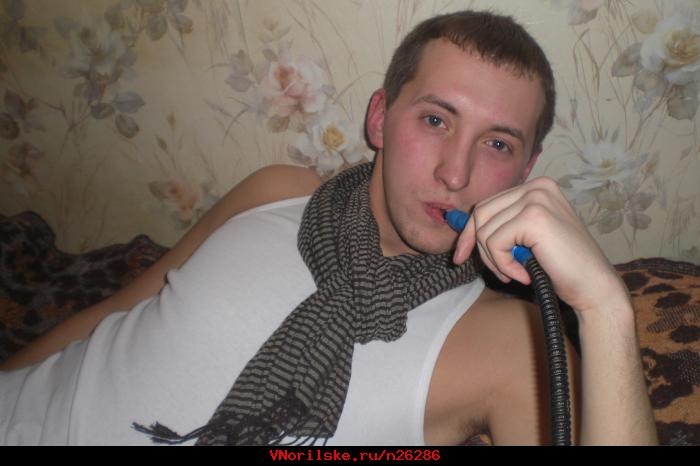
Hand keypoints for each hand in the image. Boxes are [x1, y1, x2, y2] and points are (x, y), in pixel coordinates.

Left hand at [452, 177, 627, 314]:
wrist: (593, 286)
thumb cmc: (560, 266)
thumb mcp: (525, 238)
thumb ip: (501, 225)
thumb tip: (457, 222)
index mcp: (536, 187)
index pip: (487, 205)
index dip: (471, 233)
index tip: (461, 255)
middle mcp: (537, 186)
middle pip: (481, 214)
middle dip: (480, 247)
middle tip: (498, 272)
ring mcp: (537, 199)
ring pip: (485, 230)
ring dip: (494, 260)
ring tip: (516, 272)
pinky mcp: (534, 217)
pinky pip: (495, 243)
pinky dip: (503, 265)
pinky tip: (523, 274)